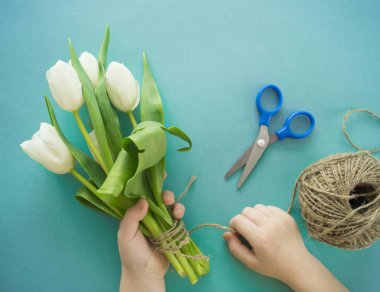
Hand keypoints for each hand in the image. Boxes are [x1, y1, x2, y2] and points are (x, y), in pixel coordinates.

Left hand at [118, 190, 184, 291]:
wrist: (146, 274)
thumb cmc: (131, 255)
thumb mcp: (125, 235)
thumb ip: (132, 217)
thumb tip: (143, 200)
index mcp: (135, 213)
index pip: (141, 193)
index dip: (148, 183)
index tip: (155, 173)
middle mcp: (149, 214)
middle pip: (158, 197)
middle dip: (164, 193)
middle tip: (166, 198)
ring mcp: (162, 221)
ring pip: (170, 204)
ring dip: (174, 203)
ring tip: (175, 209)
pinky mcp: (172, 229)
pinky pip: (177, 216)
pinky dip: (179, 212)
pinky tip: (178, 216)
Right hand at [224, 204, 347, 291]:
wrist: (298, 265)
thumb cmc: (273, 266)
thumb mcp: (251, 262)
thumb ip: (235, 248)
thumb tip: (226, 233)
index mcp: (259, 238)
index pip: (238, 220)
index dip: (234, 224)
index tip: (237, 232)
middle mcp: (269, 225)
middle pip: (247, 210)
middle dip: (243, 219)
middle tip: (248, 230)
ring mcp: (279, 219)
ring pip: (257, 207)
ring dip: (254, 214)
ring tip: (258, 226)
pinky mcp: (287, 216)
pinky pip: (269, 207)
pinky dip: (265, 213)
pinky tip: (268, 224)